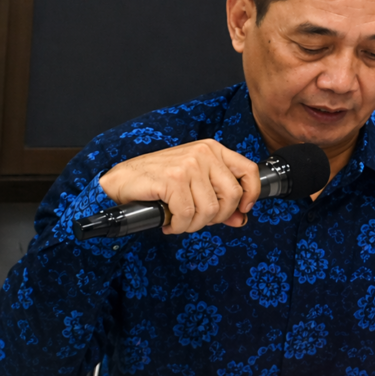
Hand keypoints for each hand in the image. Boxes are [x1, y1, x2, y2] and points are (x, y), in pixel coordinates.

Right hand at [98, 139, 261, 234]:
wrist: (122, 179)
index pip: (249, 171)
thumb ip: (221, 199)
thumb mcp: (196, 184)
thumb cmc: (158, 180)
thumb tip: (241, 218)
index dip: (250, 194)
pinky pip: (187, 214)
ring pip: (210, 209)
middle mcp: (203, 153)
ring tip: (180, 221)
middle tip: (199, 219)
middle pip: (231, 195)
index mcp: (213, 150)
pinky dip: (179, 225)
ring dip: (194, 224)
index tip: (243, 209)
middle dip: (217, 217)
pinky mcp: (172, 179)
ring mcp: (188, 165)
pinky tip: (170, 222)